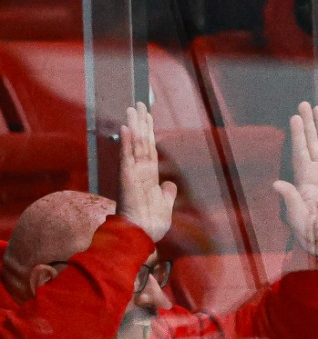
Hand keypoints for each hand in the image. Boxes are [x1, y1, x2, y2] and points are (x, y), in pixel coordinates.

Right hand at [117, 103, 177, 243]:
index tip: (149, 117)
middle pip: (142, 142)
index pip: (150, 150)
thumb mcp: (165, 206)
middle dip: (142, 123)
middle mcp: (140, 171)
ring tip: (132, 108)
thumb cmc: (151, 224)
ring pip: (135, 145)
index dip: (150, 133)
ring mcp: (133, 173)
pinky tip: (127, 128)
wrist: (142, 235)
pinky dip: (127, 142)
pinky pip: (127, 156)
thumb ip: (167, 194)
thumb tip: (170, 184)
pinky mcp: (127, 178)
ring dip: (134, 126)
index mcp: (149, 177)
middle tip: (140, 103)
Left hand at [272, 102, 317, 255]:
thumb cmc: (308, 228)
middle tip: (305, 104)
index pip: (301, 150)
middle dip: (308, 123)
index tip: (295, 117)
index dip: (298, 134)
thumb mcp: (297, 215)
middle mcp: (315, 170)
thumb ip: (290, 198)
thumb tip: (277, 185)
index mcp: (303, 177)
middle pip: (312, 142)